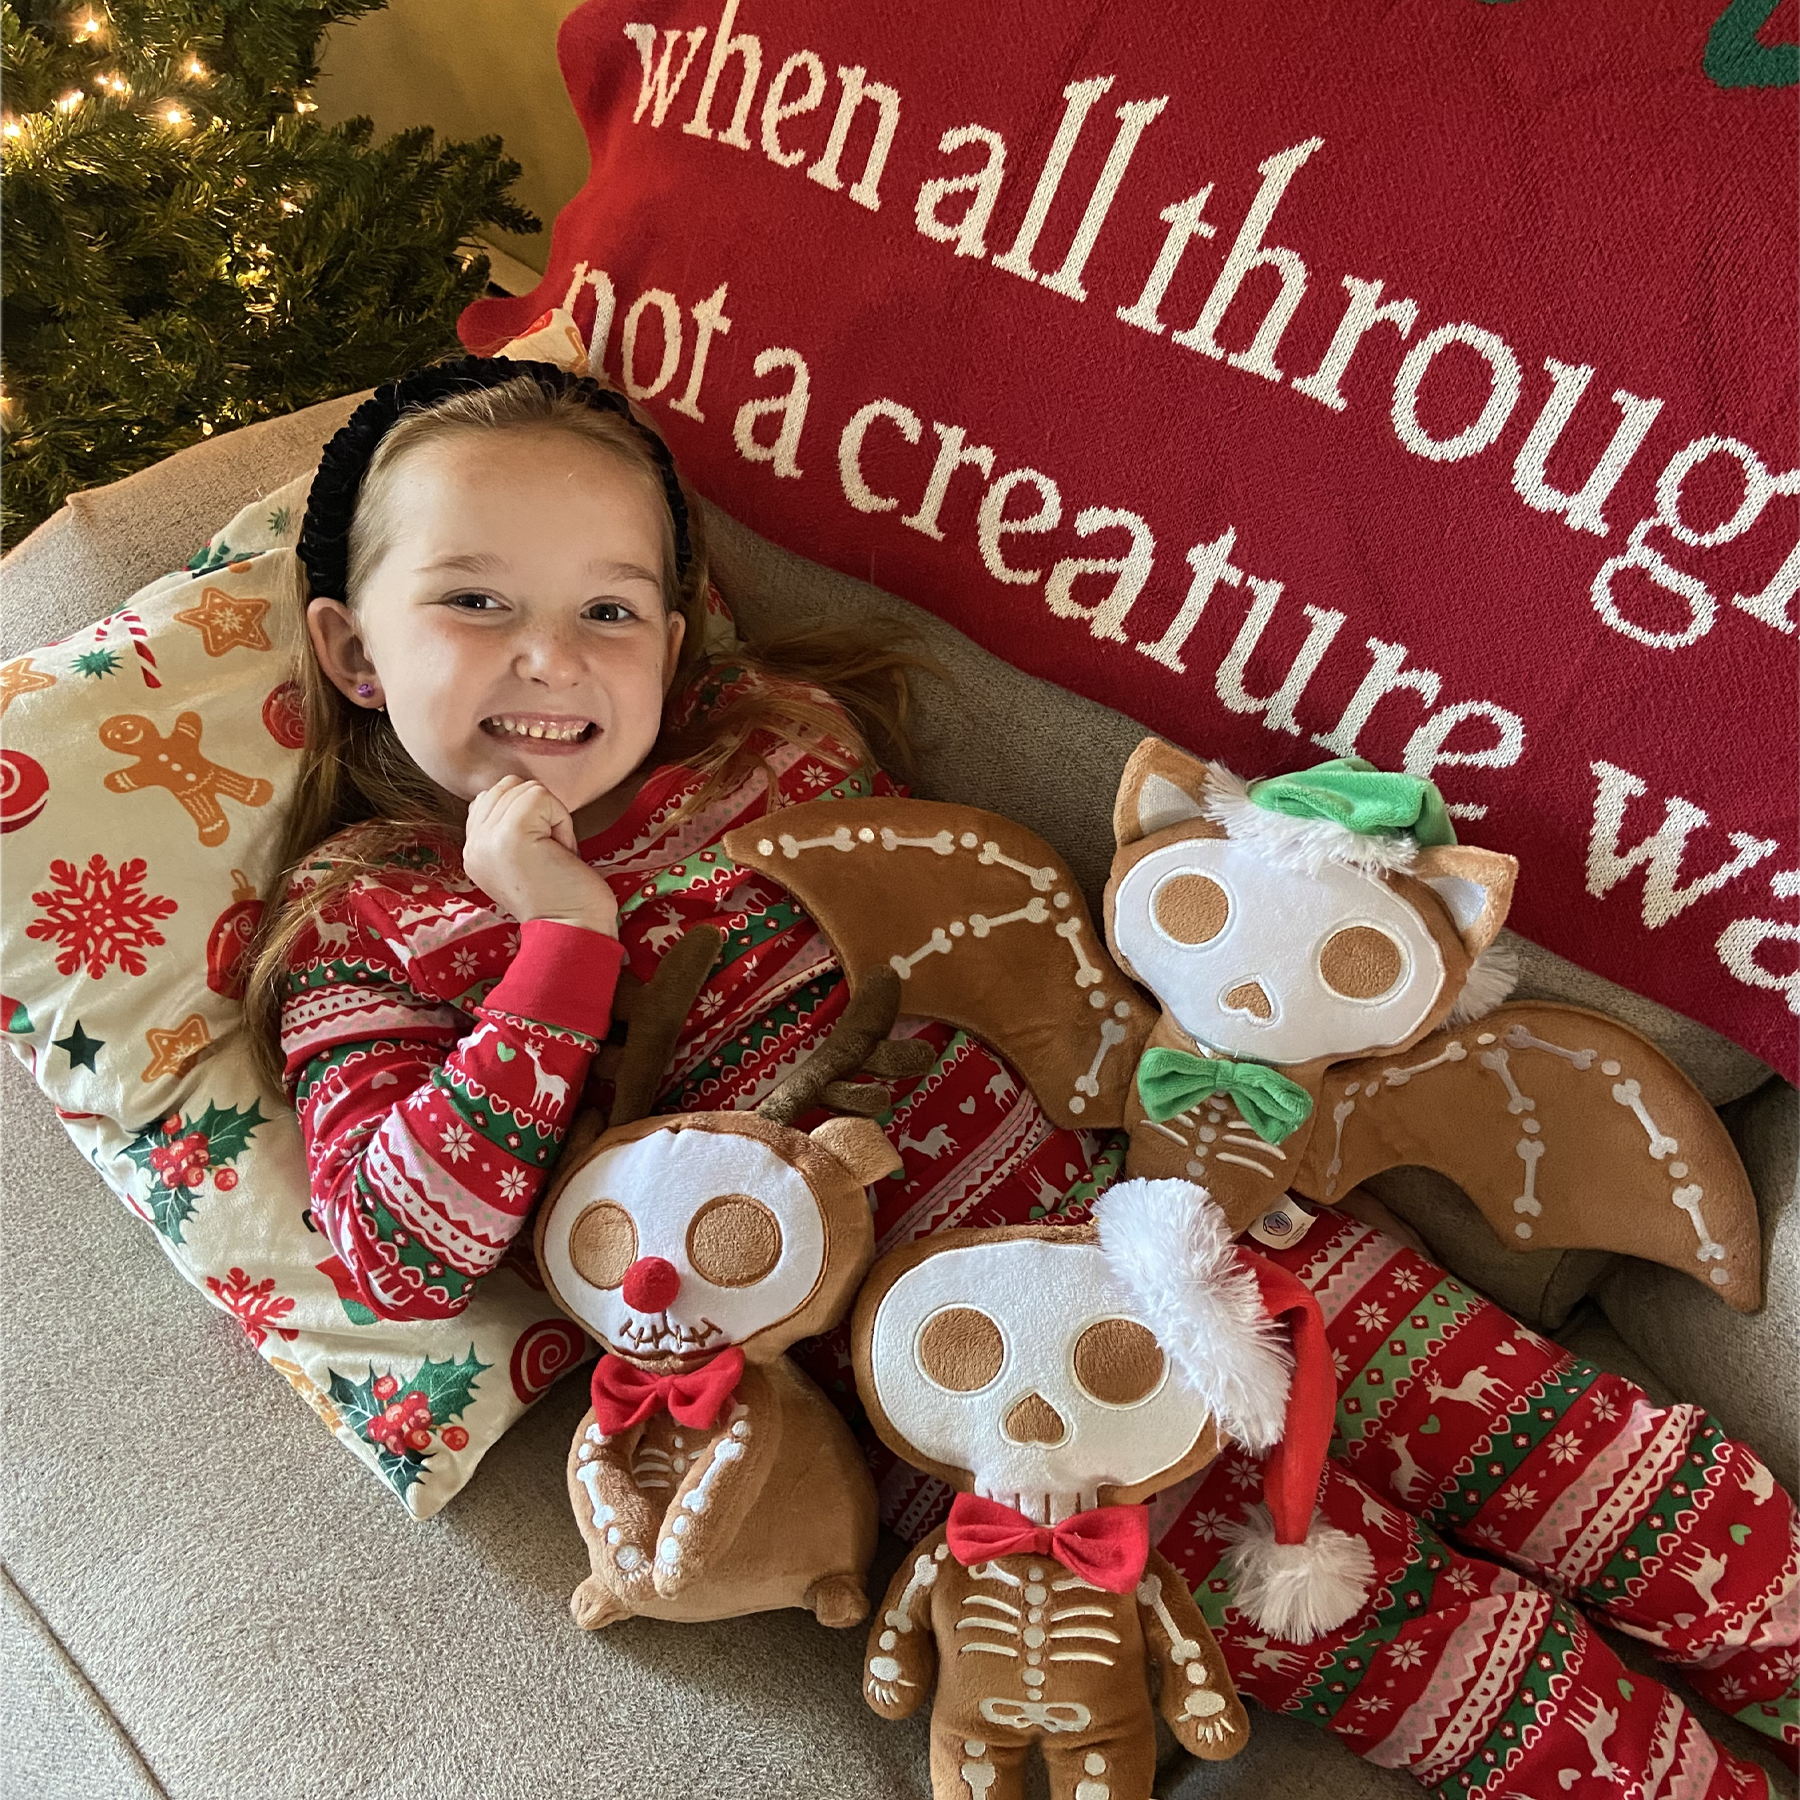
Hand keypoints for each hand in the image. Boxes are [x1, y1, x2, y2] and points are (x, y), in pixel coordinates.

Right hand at [462, 776, 618, 935]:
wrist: (571, 931)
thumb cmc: (562, 896)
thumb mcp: (521, 859)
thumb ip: (505, 827)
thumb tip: (516, 790)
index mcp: (472, 851)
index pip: (491, 796)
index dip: (526, 814)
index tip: (538, 852)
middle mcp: (472, 844)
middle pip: (508, 786)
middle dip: (539, 812)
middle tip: (549, 852)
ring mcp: (488, 838)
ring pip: (525, 789)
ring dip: (552, 817)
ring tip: (554, 853)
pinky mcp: (510, 833)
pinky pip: (541, 796)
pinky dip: (561, 821)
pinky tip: (561, 852)